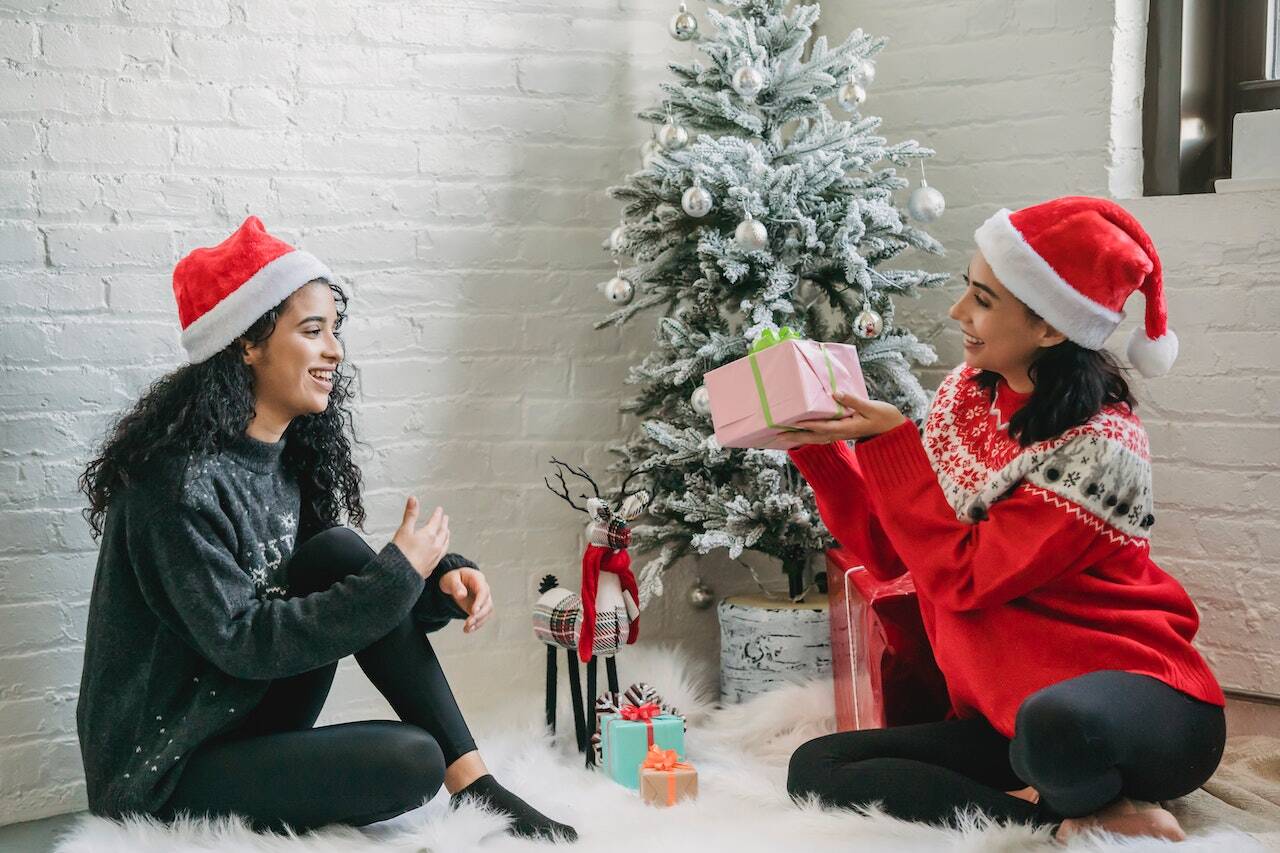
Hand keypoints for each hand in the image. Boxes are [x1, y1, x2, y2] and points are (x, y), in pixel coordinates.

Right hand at [392, 497, 449, 579]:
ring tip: (447, 532)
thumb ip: (410, 514)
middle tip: (445, 518)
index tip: (439, 510)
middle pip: (443, 532)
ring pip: (445, 543)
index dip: (438, 514)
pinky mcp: (432, 566)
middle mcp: (435, 546)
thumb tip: (413, 499)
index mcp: (429, 535)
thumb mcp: (404, 530)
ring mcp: (435, 557)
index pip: (436, 521)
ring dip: (446, 535)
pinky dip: (444, 547)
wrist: (400, 576)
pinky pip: (442, 554)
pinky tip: (441, 550)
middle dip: (444, 524)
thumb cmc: (401, 554)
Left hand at [436, 567, 493, 633]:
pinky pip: (482, 617)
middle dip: (479, 615)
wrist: (454, 582)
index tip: (473, 611)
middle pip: (487, 604)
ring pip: (487, 612)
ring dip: (478, 622)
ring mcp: (484, 599)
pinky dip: (476, 624)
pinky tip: (468, 629)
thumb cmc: (453, 578)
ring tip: (467, 628)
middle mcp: (484, 589)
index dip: (480, 602)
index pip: (483, 591)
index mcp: (478, 579)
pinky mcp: (480, 608)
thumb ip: (456, 586)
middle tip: (468, 622)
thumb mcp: (451, 579)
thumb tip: (462, 595)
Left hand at [787, 392, 907, 444]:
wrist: (893, 430)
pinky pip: (820, 436)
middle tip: (777, 435)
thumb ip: (853, 400)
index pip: (823, 427)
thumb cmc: (884, 417)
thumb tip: (835, 393)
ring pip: (815, 439)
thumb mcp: (871, 406)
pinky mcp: (840, 432)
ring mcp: (840, 435)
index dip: (808, 425)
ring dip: (799, 438)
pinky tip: (798, 434)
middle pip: (814, 437)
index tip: (793, 423)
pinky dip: (808, 436)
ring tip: (782, 436)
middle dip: (795, 437)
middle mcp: (840, 433)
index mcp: (847, 428)